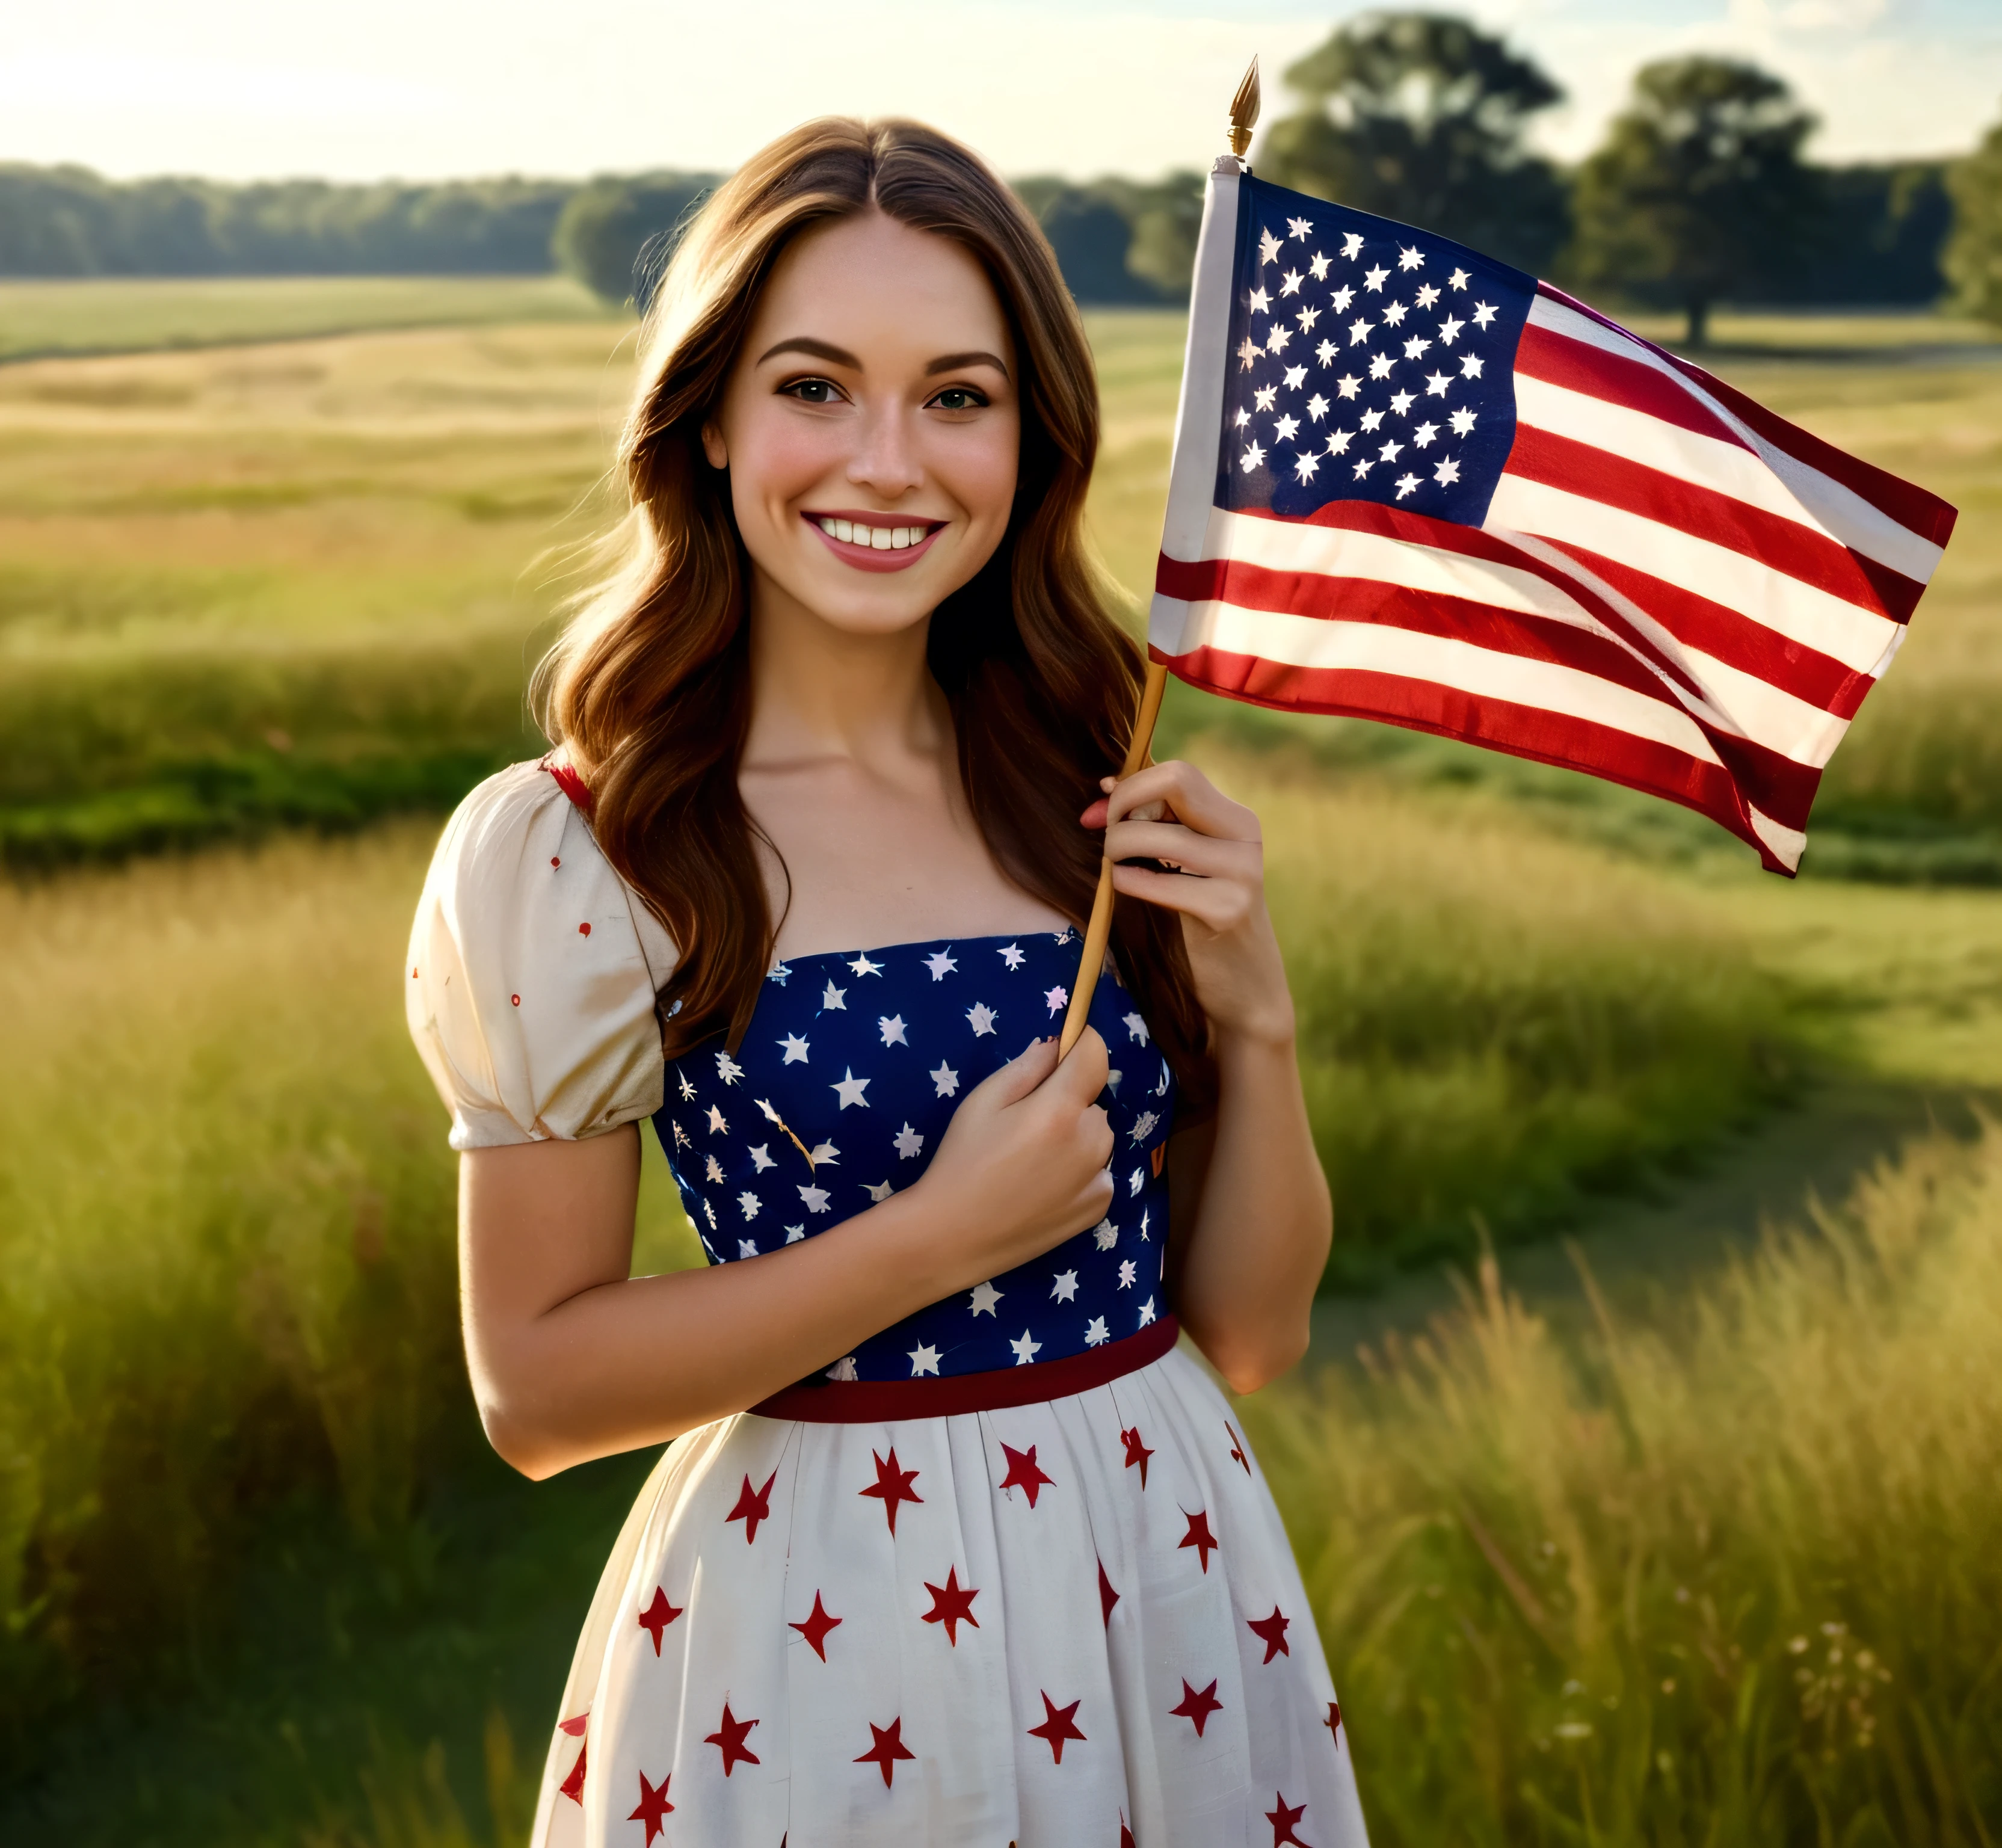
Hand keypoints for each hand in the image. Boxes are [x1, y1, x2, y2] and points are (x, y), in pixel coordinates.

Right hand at [912, 1029, 1115, 1288]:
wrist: (953, 1236)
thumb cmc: (961, 1162)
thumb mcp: (982, 1102)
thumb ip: (1026, 1068)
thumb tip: (1056, 1045)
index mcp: (1060, 1110)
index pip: (1095, 1055)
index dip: (1080, 1045)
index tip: (1062, 1053)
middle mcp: (1091, 1142)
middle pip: (1092, 1101)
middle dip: (1068, 1102)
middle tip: (1025, 1125)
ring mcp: (1100, 1178)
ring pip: (1096, 1137)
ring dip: (1076, 1137)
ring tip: (1031, 1161)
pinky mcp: (1100, 1207)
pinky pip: (1098, 1171)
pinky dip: (1079, 1171)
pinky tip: (1042, 1187)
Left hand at [1082, 761, 1294, 1046]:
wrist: (1246, 988)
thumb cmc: (1203, 923)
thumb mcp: (1189, 866)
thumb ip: (1157, 824)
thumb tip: (1105, 786)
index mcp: (1236, 819)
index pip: (1177, 773)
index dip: (1130, 786)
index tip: (1102, 814)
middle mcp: (1244, 836)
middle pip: (1174, 782)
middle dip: (1124, 805)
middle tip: (1107, 838)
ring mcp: (1241, 872)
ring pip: (1156, 833)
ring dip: (1118, 848)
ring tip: (1115, 869)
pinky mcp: (1228, 909)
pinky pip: (1158, 880)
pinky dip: (1128, 880)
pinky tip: (1124, 888)